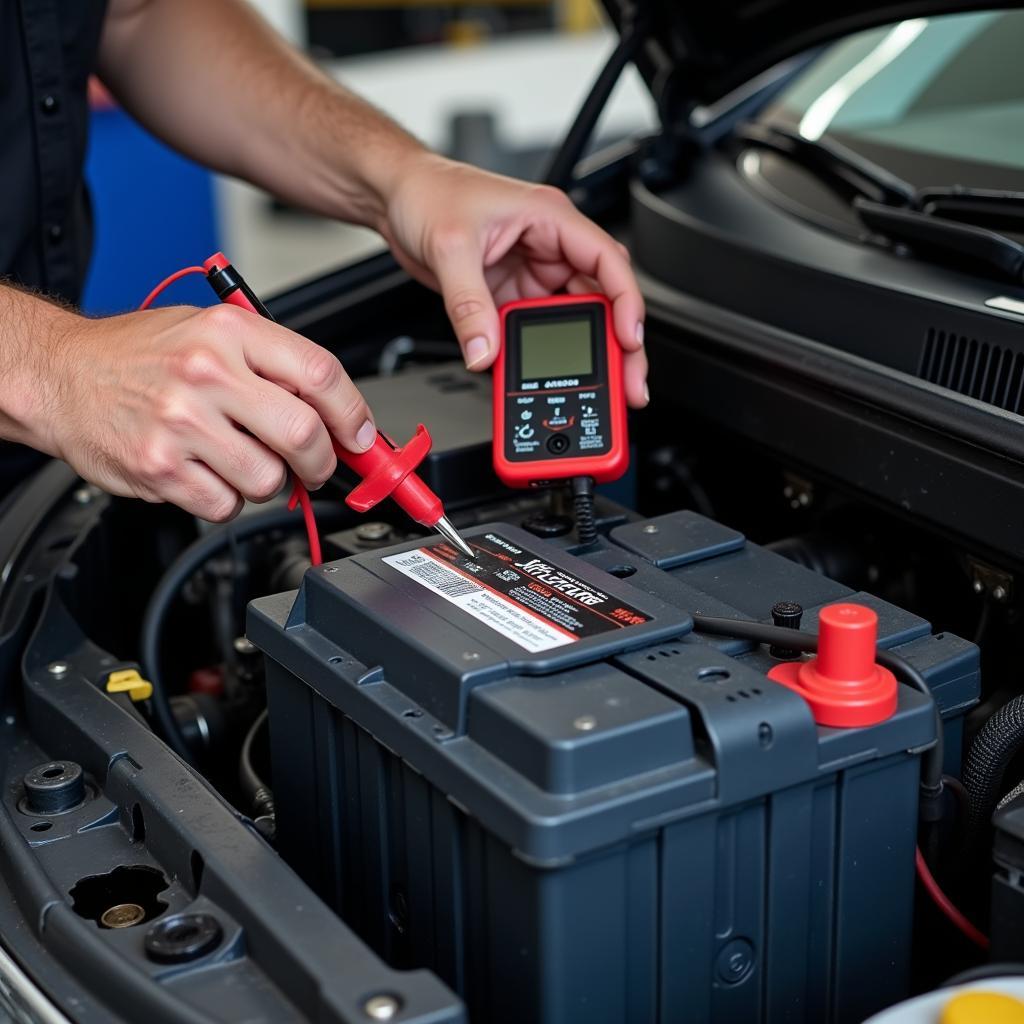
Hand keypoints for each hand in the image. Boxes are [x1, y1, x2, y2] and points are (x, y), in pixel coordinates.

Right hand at [37, 305, 374, 521]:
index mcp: (229, 332)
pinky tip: (207, 473)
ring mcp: (180, 423)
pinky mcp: (159, 468)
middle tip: (314, 464)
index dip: (354, 415)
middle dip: (321, 461)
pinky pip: (226, 505)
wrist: (61, 375)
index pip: (320, 374)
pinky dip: (227, 500)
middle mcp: (206, 373)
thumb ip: (274, 365)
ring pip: (268, 479)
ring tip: (238, 458)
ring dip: (266, 481)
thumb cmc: (141, 354)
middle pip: (303, 434)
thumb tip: (339, 413)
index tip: (361, 437)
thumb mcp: (212, 332)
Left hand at [380, 154, 648, 407]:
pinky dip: (542, 356)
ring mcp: (533, 275)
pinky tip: (545, 377)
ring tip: (595, 387)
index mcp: (551, 219)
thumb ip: (468, 304)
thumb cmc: (428, 193)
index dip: (627, 302)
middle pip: (601, 300)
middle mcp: (550, 247)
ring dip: (583, 354)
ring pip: (573, 321)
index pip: (607, 261)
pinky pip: (536, 331)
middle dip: (617, 343)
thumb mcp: (450, 246)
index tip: (629, 338)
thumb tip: (483, 352)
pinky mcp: (512, 296)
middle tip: (626, 381)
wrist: (395, 197)